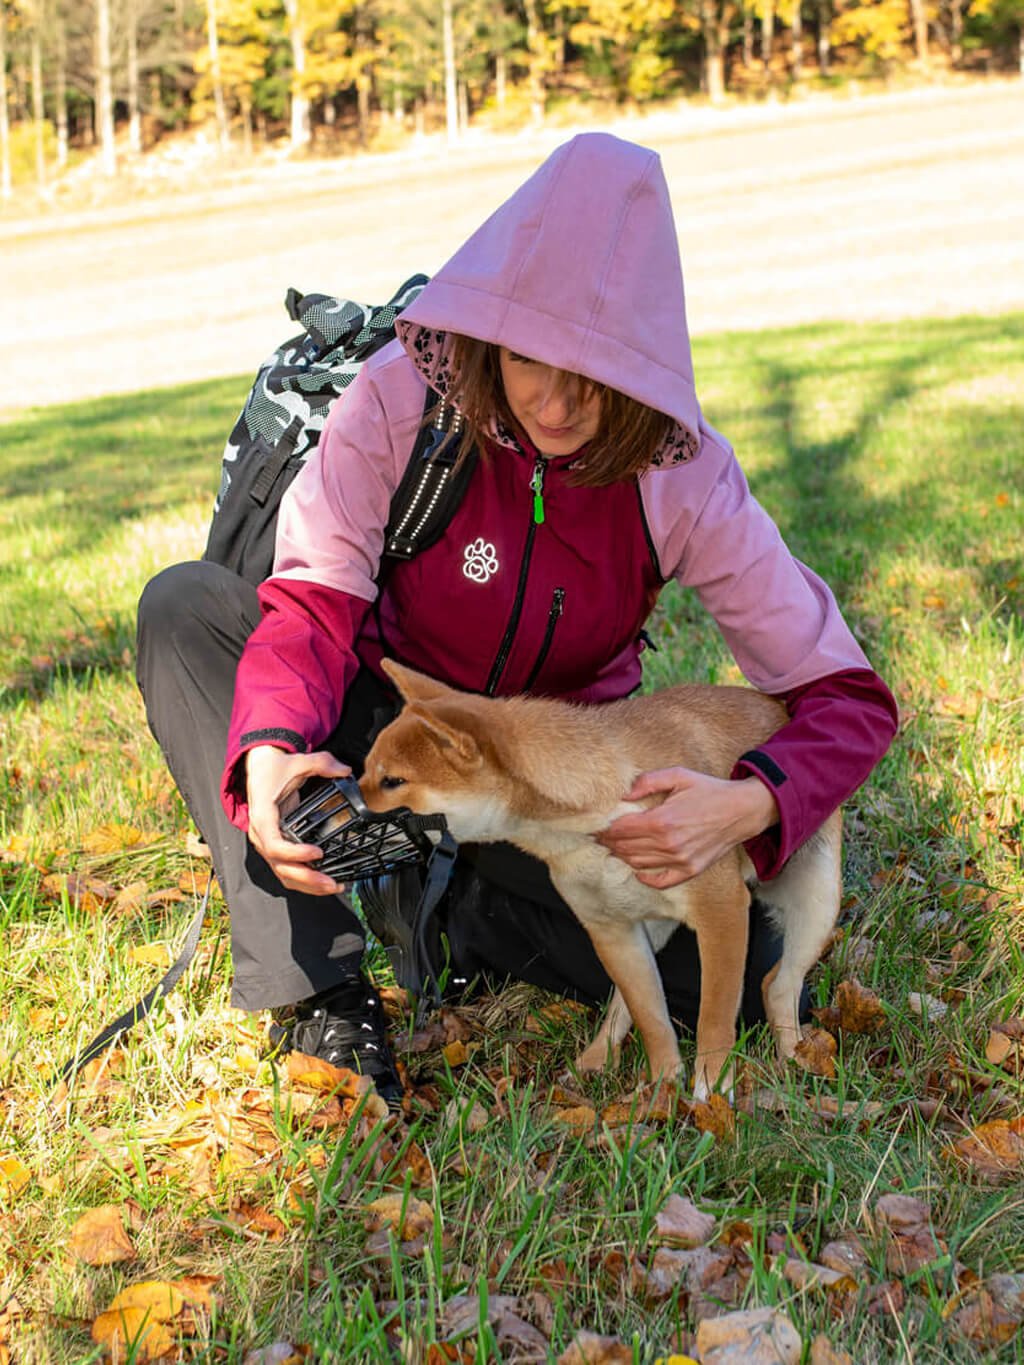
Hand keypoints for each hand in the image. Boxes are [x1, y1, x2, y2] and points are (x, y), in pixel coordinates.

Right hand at [246, 745, 350, 894]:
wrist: (259, 768)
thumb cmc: (273, 768)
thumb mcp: (298, 761)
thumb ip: (322, 763)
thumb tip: (345, 770)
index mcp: (263, 816)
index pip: (275, 844)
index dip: (295, 854)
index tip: (317, 853)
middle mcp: (260, 834)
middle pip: (280, 866)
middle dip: (307, 878)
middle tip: (331, 882)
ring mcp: (266, 843)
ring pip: (283, 873)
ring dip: (307, 884)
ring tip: (332, 886)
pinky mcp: (274, 846)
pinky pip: (286, 869)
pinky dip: (303, 880)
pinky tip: (323, 882)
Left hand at [597, 768, 778, 889]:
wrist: (742, 810)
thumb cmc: (709, 790)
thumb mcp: (678, 775)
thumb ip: (647, 781)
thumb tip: (623, 793)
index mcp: (662, 820)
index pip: (621, 830)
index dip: (604, 829)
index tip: (595, 826)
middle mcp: (668, 844)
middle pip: (625, 848)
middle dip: (608, 842)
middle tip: (599, 837)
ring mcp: (680, 860)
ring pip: (638, 864)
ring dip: (622, 857)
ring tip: (613, 848)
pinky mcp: (690, 871)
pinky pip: (661, 881)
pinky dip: (645, 878)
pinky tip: (637, 870)